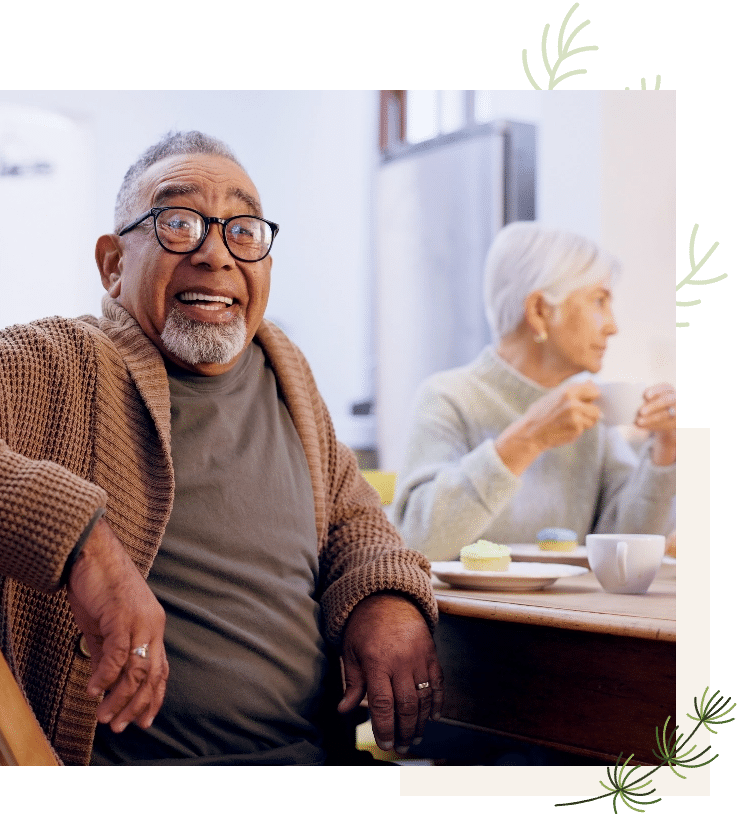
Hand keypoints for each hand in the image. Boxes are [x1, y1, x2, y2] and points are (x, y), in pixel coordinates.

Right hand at [66, 516, 167, 732]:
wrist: (93, 554)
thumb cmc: (99, 587)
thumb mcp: (105, 625)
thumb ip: (109, 652)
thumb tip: (106, 683)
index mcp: (153, 626)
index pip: (160, 669)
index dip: (153, 697)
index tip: (143, 721)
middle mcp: (153, 625)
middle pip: (152, 675)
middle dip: (137, 706)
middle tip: (120, 727)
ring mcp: (140, 620)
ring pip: (137, 670)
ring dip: (119, 699)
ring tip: (104, 717)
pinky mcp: (122, 616)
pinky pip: (117, 655)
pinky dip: (104, 677)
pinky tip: (92, 691)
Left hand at [337, 593, 443, 753]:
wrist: (388, 597)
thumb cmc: (364, 626)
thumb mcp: (351, 651)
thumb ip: (352, 682)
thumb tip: (343, 710)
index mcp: (377, 662)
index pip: (383, 704)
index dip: (385, 728)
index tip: (386, 743)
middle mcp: (400, 662)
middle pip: (406, 706)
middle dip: (405, 731)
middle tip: (402, 746)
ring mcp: (418, 657)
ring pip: (423, 698)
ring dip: (421, 722)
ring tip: (416, 737)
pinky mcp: (431, 653)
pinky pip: (437, 682)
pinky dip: (437, 701)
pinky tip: (434, 717)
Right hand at [496, 382, 601, 474]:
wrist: (530, 433)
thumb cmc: (540, 414)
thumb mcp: (553, 396)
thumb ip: (573, 390)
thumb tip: (590, 383)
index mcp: (567, 392)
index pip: (593, 390)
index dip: (592, 396)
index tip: (588, 401)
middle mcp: (573, 404)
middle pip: (596, 408)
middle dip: (589, 412)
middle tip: (577, 415)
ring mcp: (576, 418)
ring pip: (593, 420)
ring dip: (585, 422)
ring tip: (570, 422)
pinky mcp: (576, 430)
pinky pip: (584, 429)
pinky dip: (578, 430)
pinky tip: (565, 428)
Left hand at [635, 382, 675, 464]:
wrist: (668, 420)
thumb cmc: (653, 405)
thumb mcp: (649, 399)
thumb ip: (642, 398)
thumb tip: (622, 399)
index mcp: (668, 390)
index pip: (665, 387)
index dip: (656, 390)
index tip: (646, 395)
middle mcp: (676, 399)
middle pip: (668, 401)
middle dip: (654, 406)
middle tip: (641, 411)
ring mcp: (679, 411)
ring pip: (667, 415)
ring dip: (652, 419)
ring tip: (639, 421)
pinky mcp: (678, 423)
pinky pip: (666, 425)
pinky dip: (653, 426)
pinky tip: (642, 426)